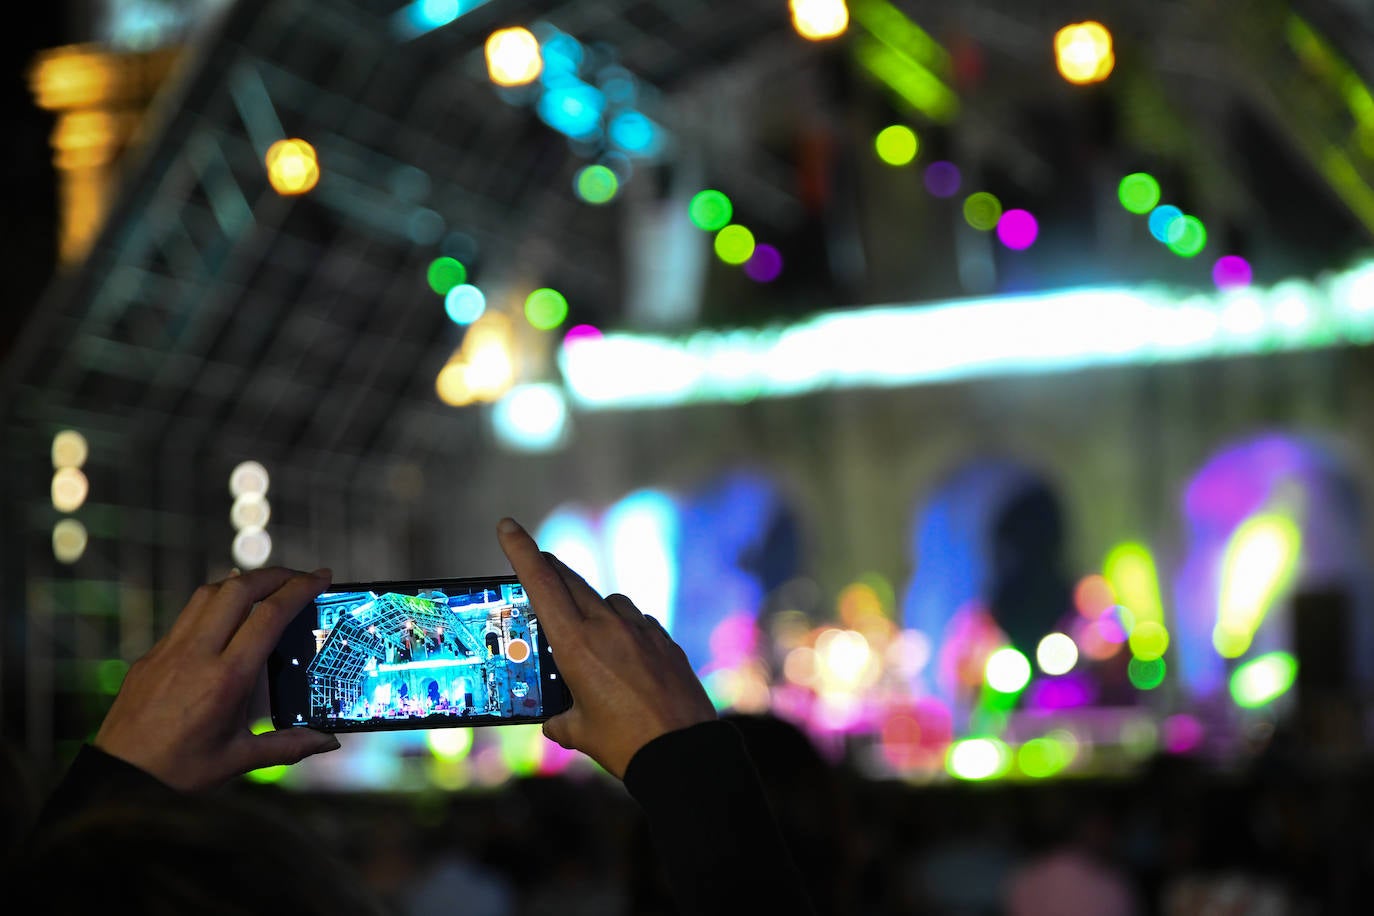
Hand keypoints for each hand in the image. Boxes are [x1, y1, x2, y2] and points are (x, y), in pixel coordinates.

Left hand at [94, 567, 341, 790]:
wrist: (117, 779)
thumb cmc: (178, 772)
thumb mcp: (238, 760)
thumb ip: (288, 746)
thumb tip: (330, 743)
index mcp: (226, 678)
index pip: (268, 616)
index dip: (299, 589)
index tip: (322, 577)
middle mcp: (197, 654)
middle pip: (239, 589)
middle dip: (275, 575)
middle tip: (300, 578)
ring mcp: (170, 650)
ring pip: (209, 593)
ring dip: (243, 582)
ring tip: (267, 587)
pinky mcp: (151, 655)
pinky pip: (188, 614)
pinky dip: (215, 601)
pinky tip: (227, 613)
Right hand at [497, 517, 716, 778]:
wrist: (683, 753)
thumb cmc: (626, 744)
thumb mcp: (581, 733)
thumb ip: (562, 721)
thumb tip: (554, 722)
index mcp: (576, 644)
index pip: (542, 584)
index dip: (521, 550)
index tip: (507, 525)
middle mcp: (608, 626)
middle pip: (571, 582)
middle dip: (550, 569)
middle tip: (536, 562)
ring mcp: (641, 630)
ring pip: (609, 600)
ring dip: (592, 604)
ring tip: (586, 629)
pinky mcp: (666, 642)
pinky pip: (638, 622)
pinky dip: (625, 628)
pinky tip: (625, 653)